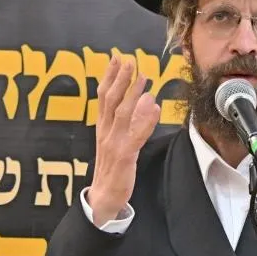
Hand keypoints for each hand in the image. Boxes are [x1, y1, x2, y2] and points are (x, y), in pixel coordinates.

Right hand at [88, 56, 160, 225]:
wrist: (103, 197)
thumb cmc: (112, 169)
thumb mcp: (119, 142)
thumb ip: (132, 121)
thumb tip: (148, 100)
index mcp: (102, 128)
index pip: (103, 97)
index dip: (110, 76)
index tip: (116, 58)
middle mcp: (105, 132)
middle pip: (110, 100)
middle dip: (119, 78)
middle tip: (127, 60)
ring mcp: (113, 143)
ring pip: (122, 113)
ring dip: (132, 94)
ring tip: (142, 77)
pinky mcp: (124, 156)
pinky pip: (135, 135)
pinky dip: (144, 121)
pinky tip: (154, 109)